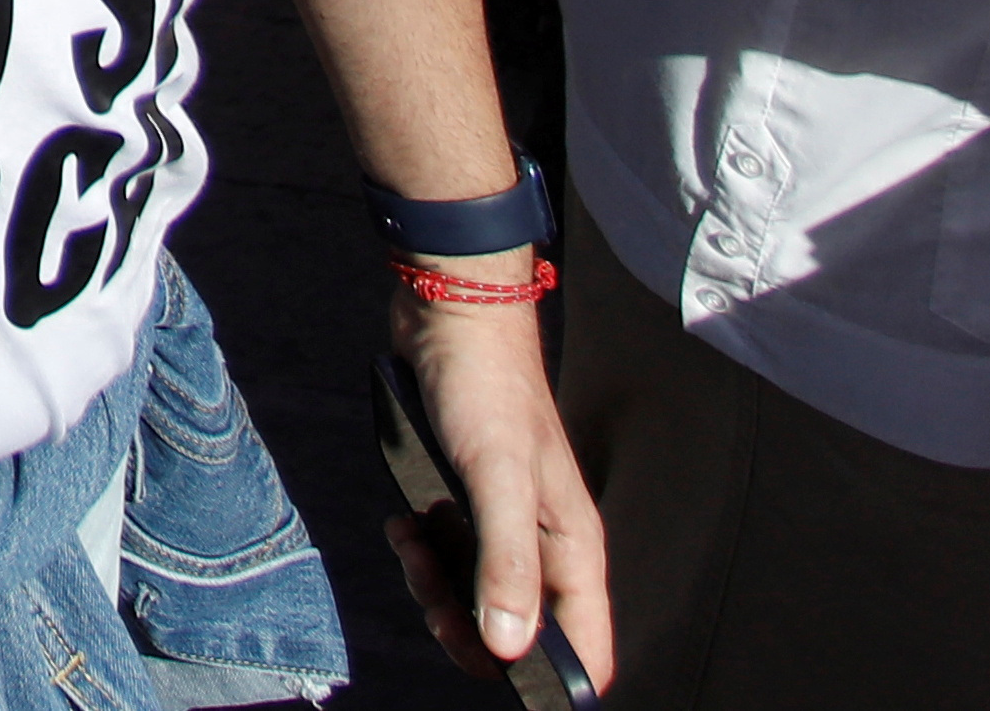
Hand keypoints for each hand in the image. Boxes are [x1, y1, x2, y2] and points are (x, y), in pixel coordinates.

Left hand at [380, 291, 613, 690]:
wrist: (450, 315)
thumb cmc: (486, 387)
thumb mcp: (498, 478)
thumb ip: (506, 563)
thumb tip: (511, 648)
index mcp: (571, 548)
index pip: (586, 647)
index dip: (553, 680)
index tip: (504, 679)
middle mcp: (544, 543)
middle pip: (518, 635)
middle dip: (469, 631)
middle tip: (431, 598)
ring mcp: (504, 524)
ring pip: (475, 599)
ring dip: (435, 588)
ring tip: (410, 543)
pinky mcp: (468, 504)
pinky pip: (446, 558)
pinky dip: (420, 553)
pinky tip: (403, 521)